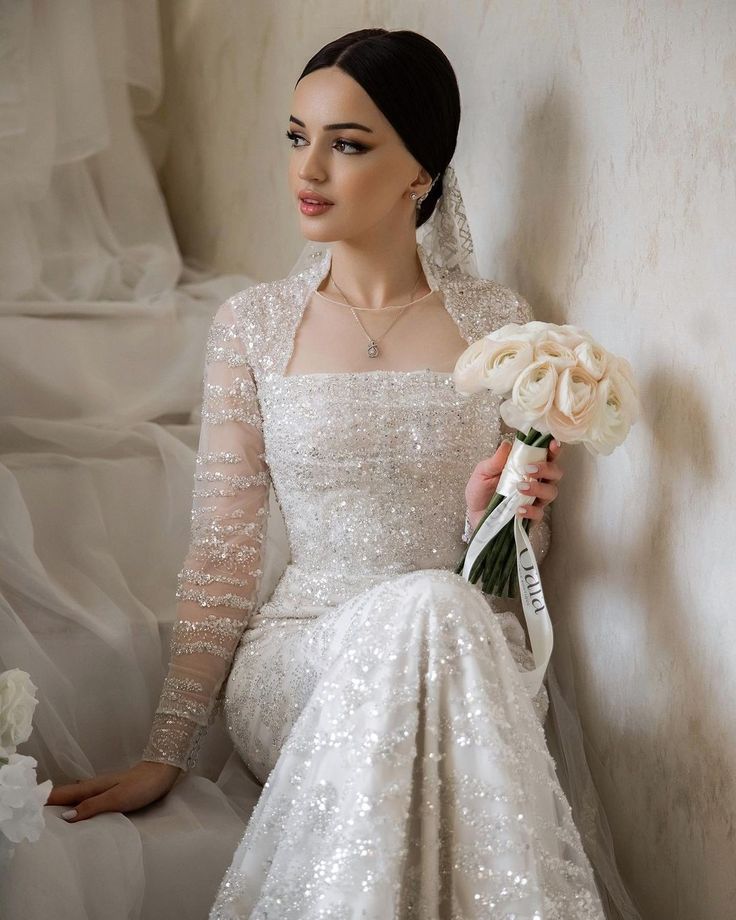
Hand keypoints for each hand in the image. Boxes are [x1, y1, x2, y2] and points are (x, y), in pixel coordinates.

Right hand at [45, 760, 181, 822]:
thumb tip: (64, 818)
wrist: (163, 773)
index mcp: (91, 787)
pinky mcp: (111, 795)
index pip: (60, 794)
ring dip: (62, 809)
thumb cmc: (141, 786)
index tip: (28, 812)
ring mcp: (102, 791)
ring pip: (75, 800)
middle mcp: (93, 788)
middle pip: (65, 797)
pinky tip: (77, 819)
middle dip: (48, 807)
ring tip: (50, 826)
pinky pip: (87, 803)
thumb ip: (92, 807)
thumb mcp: (116, 798)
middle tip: (34, 824)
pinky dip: (77, 811)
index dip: (42, 801)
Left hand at [466, 438, 564, 528]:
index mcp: (527, 467)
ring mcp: (535, 500)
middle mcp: (536, 482)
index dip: (553, 449)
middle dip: (547, 469)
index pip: (546, 456)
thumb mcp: (483, 473)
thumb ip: (495, 461)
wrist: (472, 514)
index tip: (552, 444)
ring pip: (551, 492)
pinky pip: (539, 514)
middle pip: (555, 473)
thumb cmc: (480, 490)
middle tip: (529, 469)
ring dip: (539, 488)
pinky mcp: (531, 517)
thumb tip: (507, 444)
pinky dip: (531, 510)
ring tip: (520, 487)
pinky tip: (519, 509)